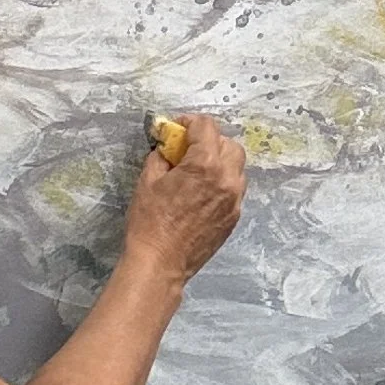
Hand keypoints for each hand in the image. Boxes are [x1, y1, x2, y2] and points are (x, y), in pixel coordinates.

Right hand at [125, 111, 245, 284]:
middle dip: (209, 140)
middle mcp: (226, 179)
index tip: (178, 128)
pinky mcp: (234, 217)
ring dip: (220, 161)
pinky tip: (202, 191)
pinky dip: (222, 182)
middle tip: (188, 148)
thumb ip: (161, 156)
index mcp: (204, 165)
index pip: (206, 127)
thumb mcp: (147, 180)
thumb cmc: (150, 222)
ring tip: (197, 171)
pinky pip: (234, 189)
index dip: (190, 122)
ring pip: (237, 167)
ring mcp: (234, 200)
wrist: (161, 262)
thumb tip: (167, 146)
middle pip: (229, 144)